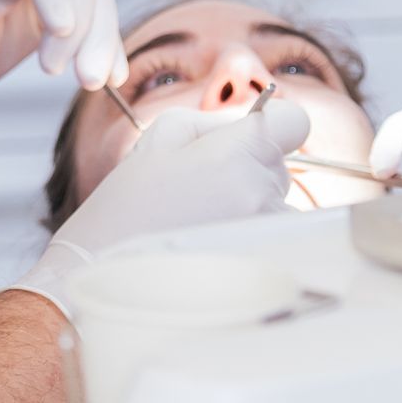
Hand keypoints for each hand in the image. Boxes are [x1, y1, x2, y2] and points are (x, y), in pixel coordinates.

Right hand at [10, 102, 312, 316]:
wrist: (107, 281)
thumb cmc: (128, 207)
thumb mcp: (160, 139)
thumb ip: (212, 121)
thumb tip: (246, 124)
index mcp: (239, 152)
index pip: (294, 122)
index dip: (275, 125)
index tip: (251, 138)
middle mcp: (262, 192)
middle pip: (279, 166)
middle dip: (249, 169)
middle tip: (198, 189)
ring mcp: (267, 235)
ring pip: (275, 206)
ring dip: (248, 208)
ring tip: (198, 225)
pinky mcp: (266, 268)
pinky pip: (269, 240)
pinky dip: (247, 240)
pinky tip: (208, 250)